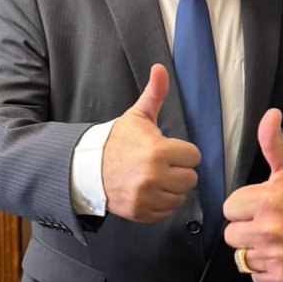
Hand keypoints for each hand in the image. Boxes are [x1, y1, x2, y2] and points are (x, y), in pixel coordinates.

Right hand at [102, 64, 200, 220]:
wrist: (88, 168)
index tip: (169, 150)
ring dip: (171, 188)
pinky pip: (166, 212)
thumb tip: (160, 68)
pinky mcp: (141, 212)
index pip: (194, 156)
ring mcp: (147, 197)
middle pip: (190, 179)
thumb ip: (155, 93)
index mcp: (158, 151)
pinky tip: (149, 191)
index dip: (183, 152)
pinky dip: (160, 204)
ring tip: (155, 178)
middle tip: (163, 165)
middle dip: (179, 170)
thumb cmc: (118, 141)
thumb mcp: (137, 116)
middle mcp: (154, 176)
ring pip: (180, 196)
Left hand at [223, 109, 282, 281]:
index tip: (263, 207)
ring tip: (280, 241)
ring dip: (258, 251)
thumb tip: (269, 115)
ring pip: (243, 257)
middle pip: (231, 236)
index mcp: (268, 199)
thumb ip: (273, 143)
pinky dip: (268, 270)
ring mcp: (276, 256)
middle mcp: (269, 229)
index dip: (244, 208)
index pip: (229, 209)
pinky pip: (257, 277)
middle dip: (247, 230)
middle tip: (270, 225)